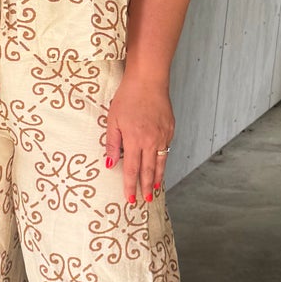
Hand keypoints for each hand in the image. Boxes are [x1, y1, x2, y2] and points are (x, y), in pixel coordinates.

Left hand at [103, 73, 173, 204]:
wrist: (148, 81)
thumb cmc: (128, 98)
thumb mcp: (113, 120)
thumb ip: (112, 143)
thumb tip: (110, 163)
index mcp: (134, 140)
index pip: (132, 169)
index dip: (131, 185)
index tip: (130, 198)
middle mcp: (151, 141)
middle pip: (148, 170)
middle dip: (146, 187)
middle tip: (146, 200)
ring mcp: (163, 135)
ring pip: (160, 162)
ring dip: (157, 178)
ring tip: (155, 189)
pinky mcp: (170, 129)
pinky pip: (166, 149)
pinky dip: (162, 161)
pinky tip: (159, 166)